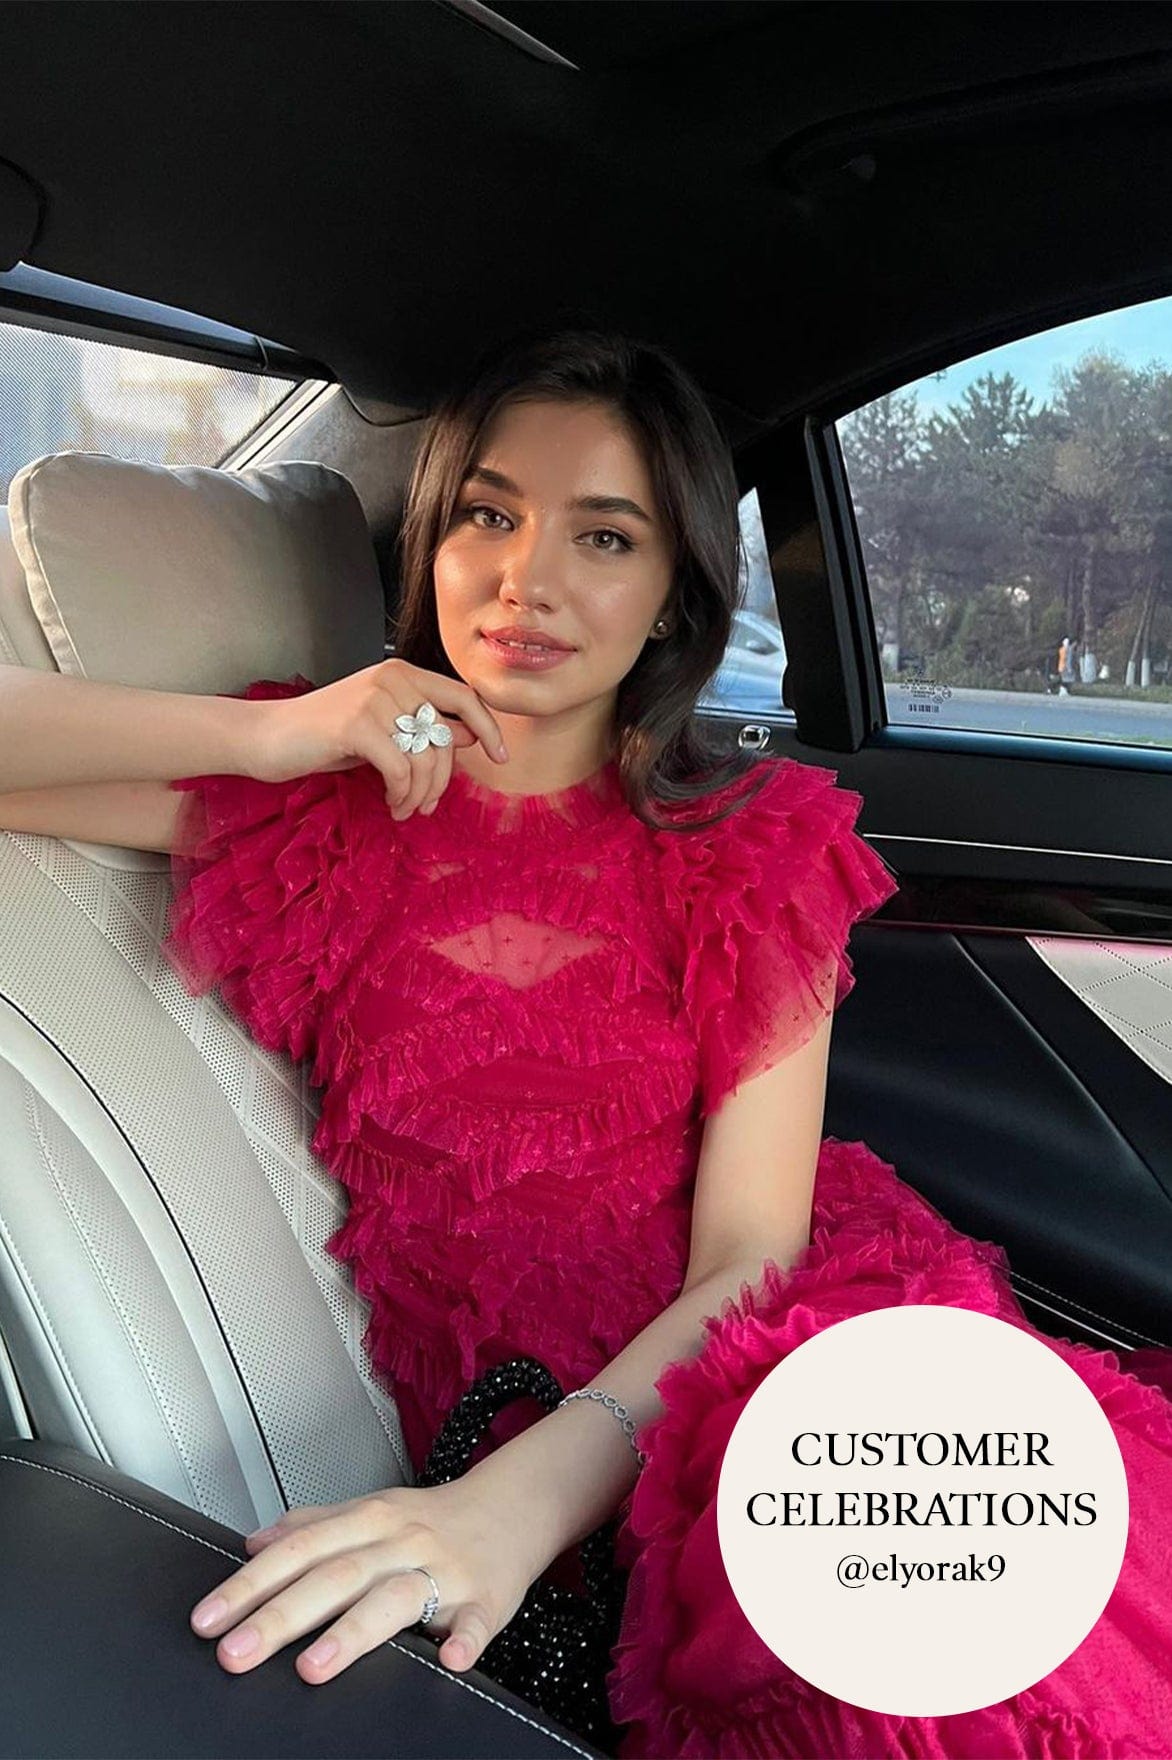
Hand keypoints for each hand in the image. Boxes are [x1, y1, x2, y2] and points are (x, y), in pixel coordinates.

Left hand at [189, 1479, 538, 1684]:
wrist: (514, 1505)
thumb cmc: (433, 1519)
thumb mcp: (371, 1509)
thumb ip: (314, 1525)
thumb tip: (254, 1543)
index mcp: (369, 1519)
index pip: (299, 1550)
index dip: (251, 1584)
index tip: (208, 1618)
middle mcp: (401, 1541)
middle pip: (335, 1576)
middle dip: (280, 1616)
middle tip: (235, 1652)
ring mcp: (445, 1571)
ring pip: (395, 1599)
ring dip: (353, 1633)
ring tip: (312, 1668)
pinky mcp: (487, 1599)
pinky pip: (477, 1622)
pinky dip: (465, 1641)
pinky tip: (449, 1660)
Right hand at [252, 658, 508, 819]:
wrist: (269, 737)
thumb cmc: (327, 736)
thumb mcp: (384, 730)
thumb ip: (425, 727)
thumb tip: (472, 734)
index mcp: (402, 673)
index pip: (463, 696)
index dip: (489, 727)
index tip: (502, 757)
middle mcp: (391, 678)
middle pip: (445, 737)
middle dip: (442, 781)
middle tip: (425, 806)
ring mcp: (373, 699)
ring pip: (424, 758)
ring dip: (419, 794)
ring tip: (404, 809)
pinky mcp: (355, 725)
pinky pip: (401, 771)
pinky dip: (401, 795)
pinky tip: (391, 804)